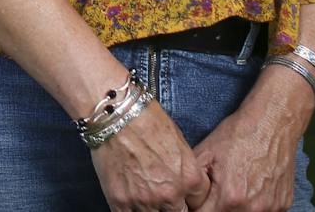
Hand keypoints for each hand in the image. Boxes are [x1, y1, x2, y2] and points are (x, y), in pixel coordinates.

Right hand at [91, 99, 210, 211]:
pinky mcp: (121, 202)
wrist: (117, 114)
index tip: (181, 193)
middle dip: (173, 205)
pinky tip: (130, 199)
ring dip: (152, 209)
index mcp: (189, 178)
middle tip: (161, 191)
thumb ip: (184, 168)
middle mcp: (170, 194)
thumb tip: (182, 182)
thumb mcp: (178, 142)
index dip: (189, 198)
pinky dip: (131, 210)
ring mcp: (145, 201)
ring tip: (145, 193)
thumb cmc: (147, 120)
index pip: (198, 203)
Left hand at [193, 69, 313, 211]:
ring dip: (236, 208)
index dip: (199, 207)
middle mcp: (252, 208)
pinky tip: (253, 187)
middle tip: (218, 189)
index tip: (200, 199)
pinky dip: (255, 205)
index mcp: (229, 196)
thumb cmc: (239, 134)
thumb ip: (192, 182)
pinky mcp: (283, 205)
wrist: (273, 122)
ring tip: (236, 186)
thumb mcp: (206, 152)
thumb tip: (184, 198)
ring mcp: (270, 208)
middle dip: (217, 208)